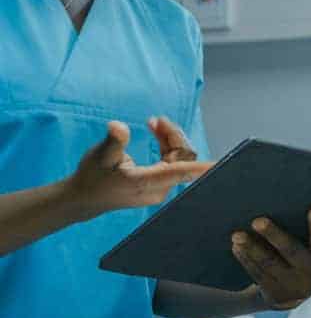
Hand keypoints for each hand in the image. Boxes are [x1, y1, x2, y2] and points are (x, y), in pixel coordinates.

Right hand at [70, 120, 212, 217]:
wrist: (84, 198)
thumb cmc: (91, 176)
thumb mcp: (99, 155)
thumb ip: (113, 141)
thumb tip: (118, 125)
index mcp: (146, 182)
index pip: (180, 172)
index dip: (200, 167)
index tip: (219, 165)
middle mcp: (158, 189)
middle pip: (181, 159)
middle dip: (173, 136)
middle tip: (157, 120)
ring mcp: (160, 189)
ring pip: (177, 159)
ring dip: (169, 138)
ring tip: (154, 122)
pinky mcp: (158, 185)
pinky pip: (171, 162)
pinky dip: (165, 145)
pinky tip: (155, 130)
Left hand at [230, 207, 310, 308]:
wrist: (297, 295)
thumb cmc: (306, 254)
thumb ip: (308, 232)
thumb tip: (285, 201)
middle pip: (291, 251)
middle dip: (273, 235)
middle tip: (257, 221)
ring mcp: (292, 286)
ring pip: (269, 264)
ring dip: (251, 248)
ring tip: (237, 235)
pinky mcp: (274, 294)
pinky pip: (257, 274)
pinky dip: (246, 259)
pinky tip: (237, 247)